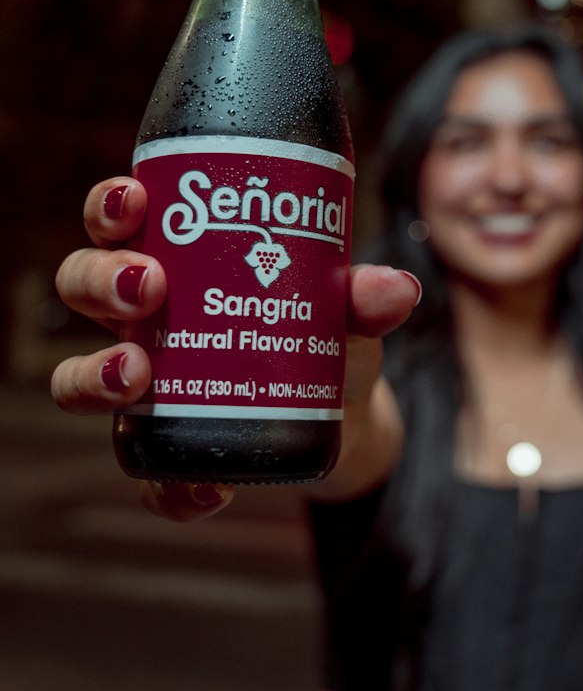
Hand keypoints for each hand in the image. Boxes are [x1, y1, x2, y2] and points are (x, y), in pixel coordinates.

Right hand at [49, 177, 421, 517]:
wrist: (342, 415)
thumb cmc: (322, 334)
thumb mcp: (347, 309)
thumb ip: (367, 297)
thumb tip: (397, 289)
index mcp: (177, 260)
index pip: (119, 220)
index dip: (111, 205)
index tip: (135, 200)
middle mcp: (144, 319)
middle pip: (83, 284)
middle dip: (101, 279)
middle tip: (149, 286)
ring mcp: (145, 386)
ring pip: (77, 375)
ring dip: (93, 373)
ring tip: (135, 373)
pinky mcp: (168, 449)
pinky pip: (145, 474)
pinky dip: (167, 487)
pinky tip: (207, 490)